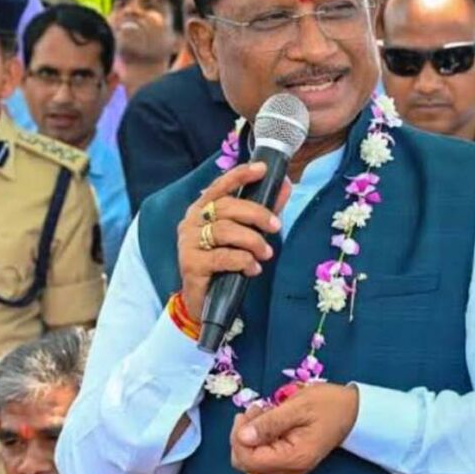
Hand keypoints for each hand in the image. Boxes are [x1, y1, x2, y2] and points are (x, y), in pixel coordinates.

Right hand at [177, 162, 290, 318]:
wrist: (204, 303)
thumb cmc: (224, 263)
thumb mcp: (245, 235)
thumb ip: (263, 210)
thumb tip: (285, 186)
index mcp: (202, 209)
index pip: (220, 185)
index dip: (240, 175)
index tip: (262, 169)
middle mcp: (191, 221)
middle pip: (226, 206)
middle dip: (256, 213)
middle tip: (276, 227)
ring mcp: (189, 242)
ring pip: (225, 230)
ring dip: (252, 241)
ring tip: (265, 253)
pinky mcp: (191, 264)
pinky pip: (223, 256)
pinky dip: (243, 261)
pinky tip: (252, 269)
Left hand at [230, 383, 358, 473]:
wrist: (352, 410)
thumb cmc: (328, 404)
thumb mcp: (298, 406)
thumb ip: (270, 422)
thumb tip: (242, 436)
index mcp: (294, 458)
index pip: (248, 460)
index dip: (239, 437)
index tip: (248, 412)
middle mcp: (290, 470)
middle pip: (246, 462)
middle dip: (243, 435)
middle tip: (256, 409)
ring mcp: (289, 468)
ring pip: (252, 459)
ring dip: (250, 434)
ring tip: (264, 411)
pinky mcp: (289, 461)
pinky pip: (263, 455)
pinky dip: (259, 437)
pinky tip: (268, 420)